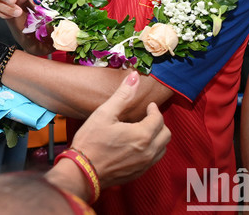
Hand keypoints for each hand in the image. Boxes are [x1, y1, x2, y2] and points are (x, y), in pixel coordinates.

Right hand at [71, 71, 170, 187]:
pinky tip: (137, 145)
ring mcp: (144, 165)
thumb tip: (134, 76)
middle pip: (166, 134)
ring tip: (143, 130)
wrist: (82, 170)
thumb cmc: (91, 141)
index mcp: (142, 135)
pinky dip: (151, 149)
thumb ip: (123, 95)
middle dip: (159, 123)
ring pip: (162, 148)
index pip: (159, 119)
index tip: (148, 106)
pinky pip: (154, 159)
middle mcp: (148, 152)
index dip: (154, 110)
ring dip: (157, 137)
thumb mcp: (105, 114)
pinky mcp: (138, 173)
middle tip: (147, 116)